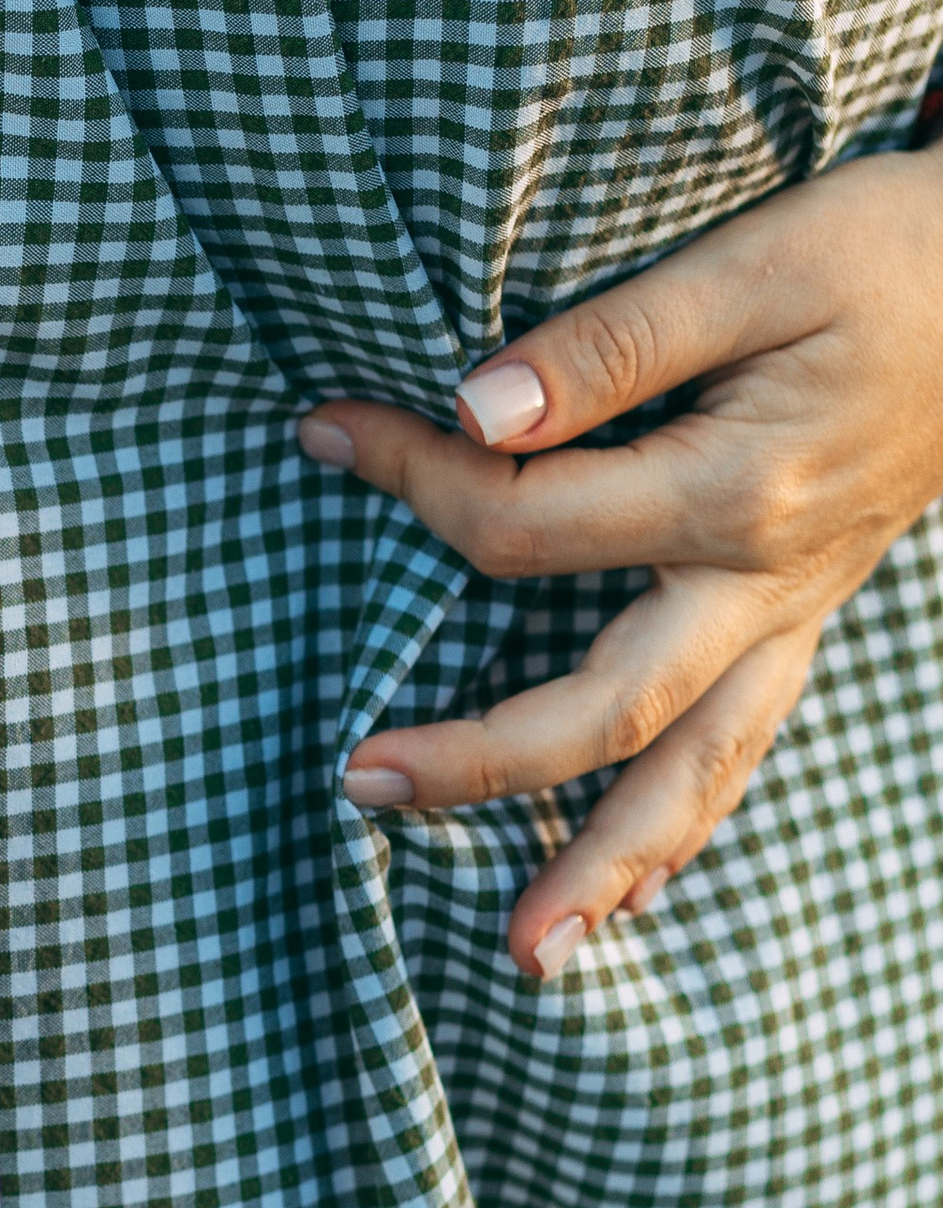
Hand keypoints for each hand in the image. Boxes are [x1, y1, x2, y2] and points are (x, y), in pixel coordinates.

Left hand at [296, 148, 942, 979]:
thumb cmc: (882, 252)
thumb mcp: (750, 264)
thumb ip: (610, 344)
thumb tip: (474, 407)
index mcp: (738, 494)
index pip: (527, 524)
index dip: (413, 481)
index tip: (325, 434)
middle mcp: (768, 585)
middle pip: (602, 708)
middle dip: (480, 760)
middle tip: (357, 782)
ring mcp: (795, 616)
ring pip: (695, 774)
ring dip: (603, 868)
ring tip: (521, 955)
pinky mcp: (808, 617)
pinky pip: (744, 749)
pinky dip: (684, 830)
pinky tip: (632, 895)